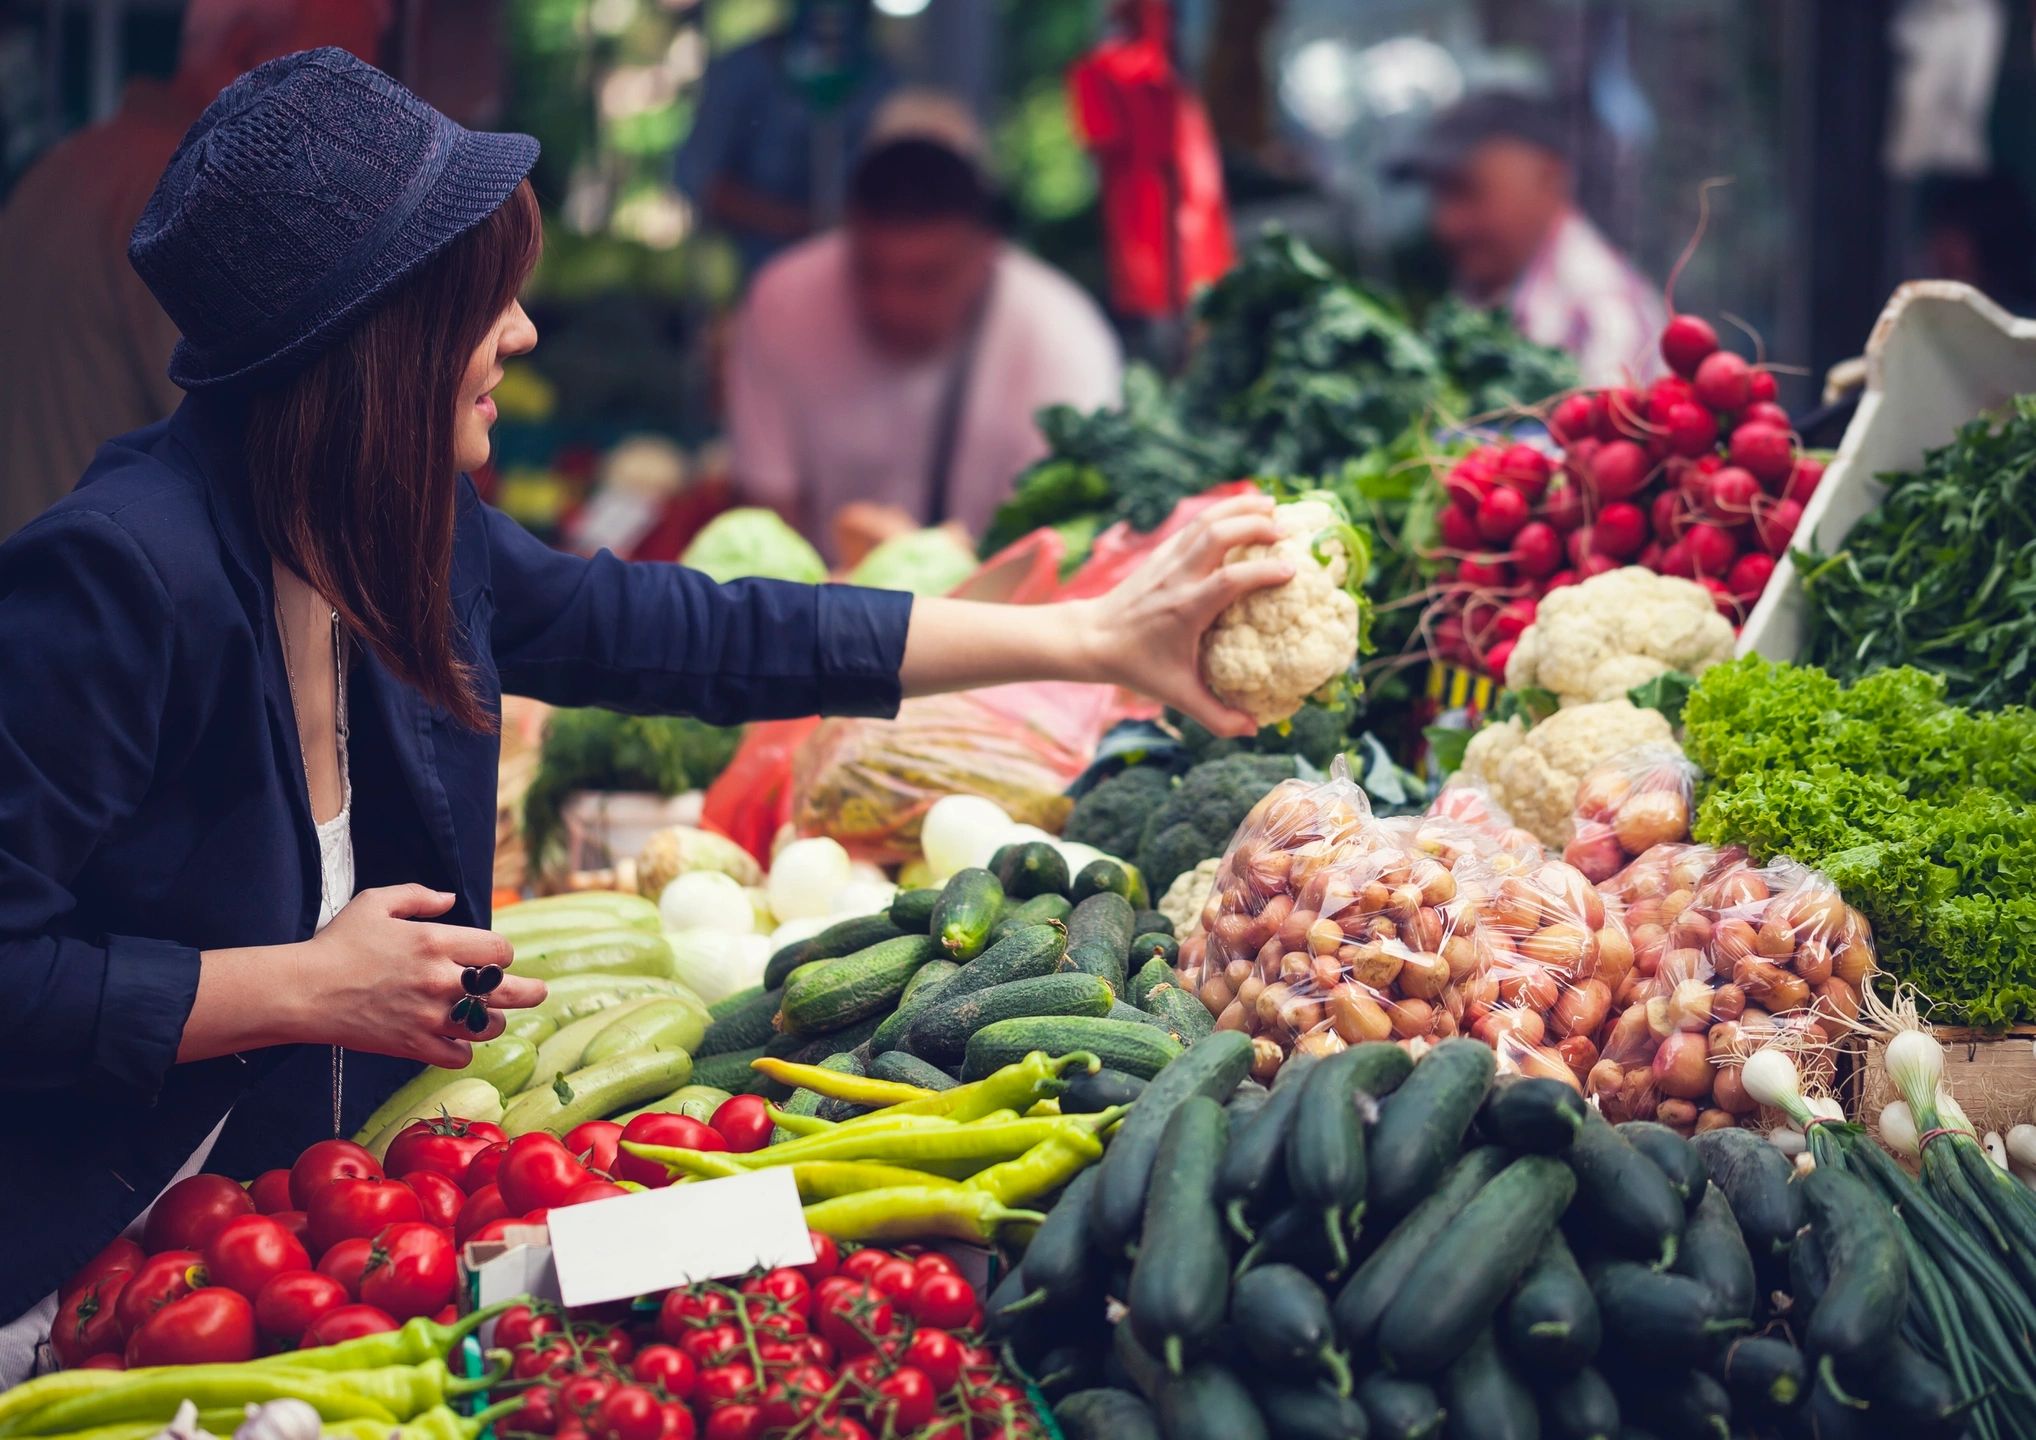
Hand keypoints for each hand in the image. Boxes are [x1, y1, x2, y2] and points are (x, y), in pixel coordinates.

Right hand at [294, 885, 546, 1066]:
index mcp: (436, 942)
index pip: (499, 950)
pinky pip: (458, 1056)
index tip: (494, 957)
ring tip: (487, 1017)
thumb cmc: (339, 943)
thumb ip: (419, 895)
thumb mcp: (377, 903)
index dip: (502, 953)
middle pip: (508, 990)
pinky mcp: (413, 1045)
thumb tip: (451, 899)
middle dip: (530, 991)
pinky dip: (462, 1050)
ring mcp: (428, 1015)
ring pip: (487, 1027)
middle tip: (539, 992)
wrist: (304, 990)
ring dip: (491, 1021)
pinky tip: (456, 1040)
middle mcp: (439, 980)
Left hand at [1072, 492, 1292, 736]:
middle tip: (1286, 528)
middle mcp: (1177, 577)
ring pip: (1204, 521)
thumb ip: (1215, 716)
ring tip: (1271, 504)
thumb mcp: (1176, 695)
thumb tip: (1253, 730)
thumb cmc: (1136, 667)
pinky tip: (1241, 510)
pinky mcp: (1160, 553)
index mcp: (1185, 608)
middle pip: (1217, 534)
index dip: (1261, 572)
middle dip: (1254, 524)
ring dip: (1239, 508)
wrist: (1091, 639)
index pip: (1228, 580)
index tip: (1291, 570)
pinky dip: (1220, 512)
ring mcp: (1166, 561)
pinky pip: (1193, 524)